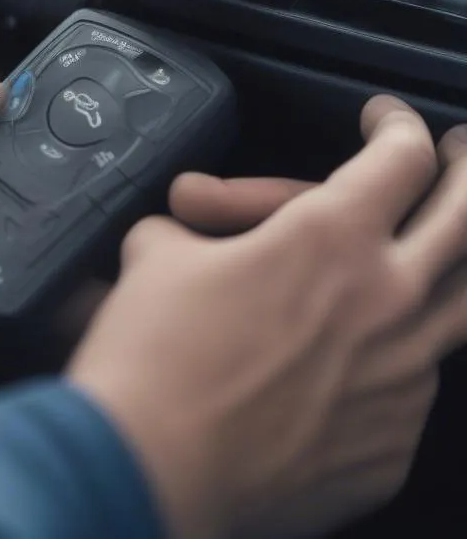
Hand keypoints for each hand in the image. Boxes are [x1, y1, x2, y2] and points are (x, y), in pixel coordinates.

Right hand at [69, 96, 466, 538]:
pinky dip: (391, 360)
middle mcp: (387, 299)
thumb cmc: (154, 354)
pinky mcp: (395, 442)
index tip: (382, 119)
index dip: (395, 123)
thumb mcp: (154, 255)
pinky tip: (352, 362)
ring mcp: (404, 377)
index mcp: (330, 235)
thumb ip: (185, 227)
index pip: (399, 156)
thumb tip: (180, 228)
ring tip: (427, 254)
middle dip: (466, 172)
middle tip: (459, 154)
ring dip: (444, 269)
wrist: (150, 467)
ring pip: (461, 307)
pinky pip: (414, 385)